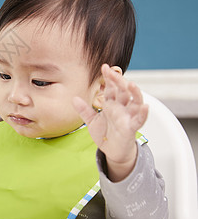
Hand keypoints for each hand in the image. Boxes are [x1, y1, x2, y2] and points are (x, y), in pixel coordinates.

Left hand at [73, 64, 148, 181]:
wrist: (112, 151)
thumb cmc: (105, 134)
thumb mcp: (91, 121)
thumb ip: (84, 110)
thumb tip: (74, 99)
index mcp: (111, 104)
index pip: (111, 87)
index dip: (109, 77)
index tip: (104, 67)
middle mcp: (121, 108)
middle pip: (122, 91)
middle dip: (118, 81)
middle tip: (111, 71)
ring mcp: (128, 117)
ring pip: (135, 102)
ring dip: (134, 93)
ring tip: (131, 84)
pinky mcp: (131, 128)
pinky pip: (139, 120)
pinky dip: (143, 113)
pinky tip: (144, 106)